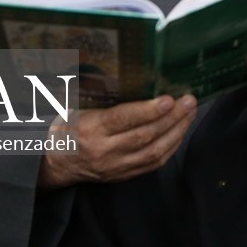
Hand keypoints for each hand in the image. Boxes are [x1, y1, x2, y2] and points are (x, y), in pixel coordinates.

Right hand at [38, 94, 196, 188]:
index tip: (169, 99)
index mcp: (90, 129)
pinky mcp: (124, 175)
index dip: (148, 110)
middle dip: (172, 118)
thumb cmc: (68, 126)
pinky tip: (181, 131)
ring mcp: (116, 166)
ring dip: (177, 131)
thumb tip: (126, 72)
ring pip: (154, 151)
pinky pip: (154, 163)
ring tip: (190, 112)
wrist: (56, 162)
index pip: (123, 119)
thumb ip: (98, 92)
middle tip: (189, 101)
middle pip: (145, 135)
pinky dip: (172, 146)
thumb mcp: (75, 106)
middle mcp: (104, 150)